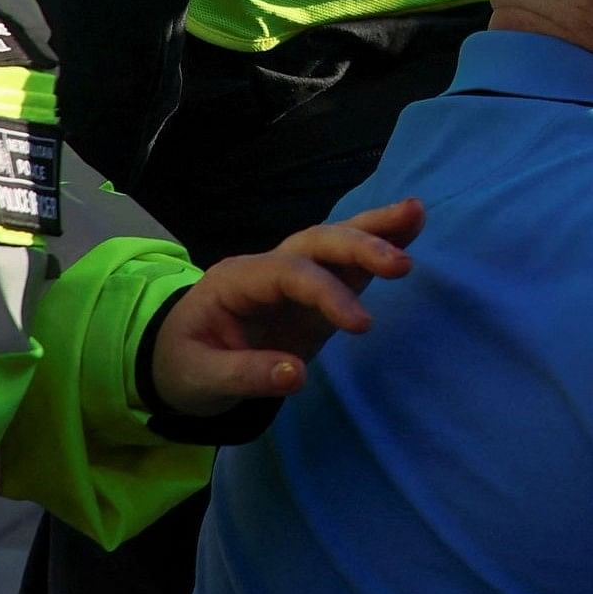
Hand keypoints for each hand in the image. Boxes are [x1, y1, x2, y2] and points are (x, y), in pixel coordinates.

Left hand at [145, 197, 423, 414]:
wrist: (175, 361)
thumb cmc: (183, 365)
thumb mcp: (199, 378)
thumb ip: (244, 374)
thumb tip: (298, 375)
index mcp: (236, 280)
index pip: (288, 274)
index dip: (327, 293)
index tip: (362, 326)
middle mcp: (267, 267)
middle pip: (315, 243)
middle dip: (359, 248)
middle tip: (402, 265)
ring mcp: (292, 277)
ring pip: (334, 241)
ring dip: (375, 229)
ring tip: (417, 215)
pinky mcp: (312, 295)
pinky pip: (345, 266)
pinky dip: (376, 247)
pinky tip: (409, 232)